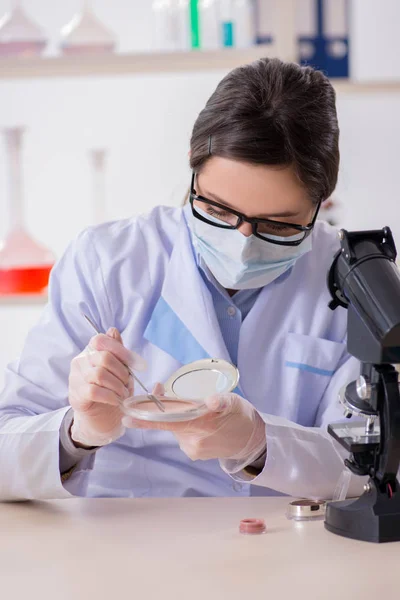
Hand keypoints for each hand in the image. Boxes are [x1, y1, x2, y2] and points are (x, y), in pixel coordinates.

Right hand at [68, 327, 144, 446]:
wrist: (102, 420)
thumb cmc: (112, 392)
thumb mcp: (120, 371)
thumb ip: (118, 352)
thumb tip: (113, 330)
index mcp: (91, 353)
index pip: (100, 340)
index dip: (119, 349)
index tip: (134, 363)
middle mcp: (80, 362)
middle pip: (104, 357)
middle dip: (122, 371)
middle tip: (128, 383)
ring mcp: (76, 379)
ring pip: (99, 374)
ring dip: (117, 385)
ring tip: (123, 394)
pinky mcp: (77, 396)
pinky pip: (94, 391)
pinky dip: (110, 396)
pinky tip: (116, 400)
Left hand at [122, 389, 265, 471]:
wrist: (253, 441)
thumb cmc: (241, 417)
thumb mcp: (234, 403)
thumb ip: (221, 401)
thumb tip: (211, 401)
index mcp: (201, 426)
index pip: (166, 422)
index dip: (145, 420)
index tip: (126, 418)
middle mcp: (193, 441)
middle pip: (169, 422)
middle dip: (163, 408)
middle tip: (162, 390)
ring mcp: (193, 449)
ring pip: (176, 427)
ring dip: (177, 417)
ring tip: (194, 409)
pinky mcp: (194, 453)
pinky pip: (183, 434)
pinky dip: (184, 425)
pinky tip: (198, 421)